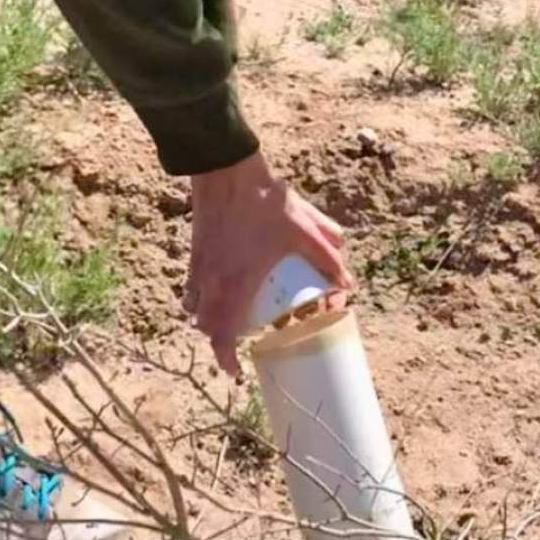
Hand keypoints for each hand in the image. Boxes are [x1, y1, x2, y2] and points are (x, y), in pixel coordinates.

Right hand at [186, 152, 353, 375]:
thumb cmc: (264, 201)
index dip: (225, 358)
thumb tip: (346, 283)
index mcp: (236, 283)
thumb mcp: (304, 230)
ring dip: (211, 319)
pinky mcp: (195, 251)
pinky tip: (220, 287)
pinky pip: (193, 286)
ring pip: (196, 307)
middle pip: (206, 325)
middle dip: (220, 341)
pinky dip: (202, 296)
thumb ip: (328, 258)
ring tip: (230, 318)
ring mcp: (199, 266)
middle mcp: (212, 280)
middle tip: (239, 344)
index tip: (235, 370)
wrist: (226, 169)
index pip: (222, 334)